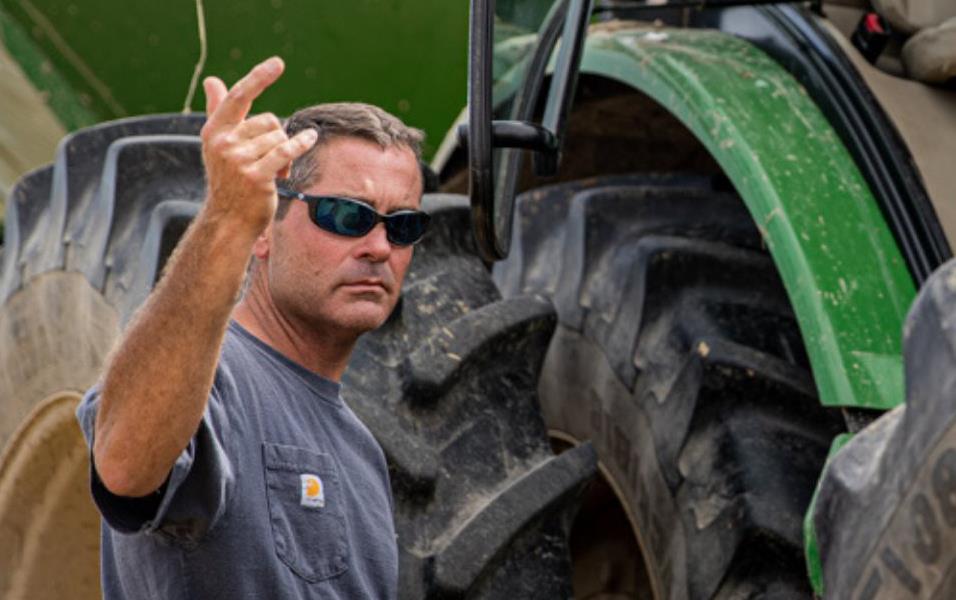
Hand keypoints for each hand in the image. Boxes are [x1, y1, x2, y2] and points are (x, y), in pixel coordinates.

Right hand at [199, 56, 317, 236]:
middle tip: (271, 159)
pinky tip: (310, 139)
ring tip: (275, 171)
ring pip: (279, 138)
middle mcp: (224, 143)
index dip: (259, 78)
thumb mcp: (220, 144)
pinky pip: (286, 151)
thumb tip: (210, 80)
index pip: (239, 97)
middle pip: (268, 121)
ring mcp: (239, 161)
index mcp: (214, 131)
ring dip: (285, 153)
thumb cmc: (229, 179)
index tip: (278, 63)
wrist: (229, 220)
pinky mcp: (257, 177)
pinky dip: (301, 144)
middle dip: (277, 136)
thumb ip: (219, 110)